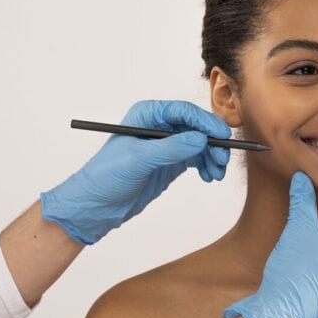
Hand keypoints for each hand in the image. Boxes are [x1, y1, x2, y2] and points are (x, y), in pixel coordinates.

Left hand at [40, 100, 230, 244]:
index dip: (206, 122)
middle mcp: (159, 127)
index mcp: (147, 116)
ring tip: (216, 173)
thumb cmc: (105, 177)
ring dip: (212, 156)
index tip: (222, 135)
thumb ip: (170, 148)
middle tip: (222, 159)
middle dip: (213, 142)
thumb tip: (200, 139)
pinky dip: (206, 166)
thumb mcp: (138, 160)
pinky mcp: (171, 162)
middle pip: (197, 127)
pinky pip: (197, 158)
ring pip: (200, 144)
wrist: (95, 206)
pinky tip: (209, 176)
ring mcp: (166, 145)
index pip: (183, 112)